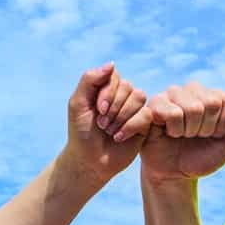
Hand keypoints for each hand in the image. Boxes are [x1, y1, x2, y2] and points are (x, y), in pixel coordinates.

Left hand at [63, 64, 151, 182]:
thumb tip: (112, 64)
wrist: (89, 160)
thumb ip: (90, 79)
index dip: (107, 92)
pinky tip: (118, 138)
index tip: (97, 110)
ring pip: (139, 98)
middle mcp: (123, 95)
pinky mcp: (145, 124)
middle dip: (113, 108)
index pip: (114, 76)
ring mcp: (135, 109)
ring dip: (120, 118)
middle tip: (101, 124)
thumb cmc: (81, 131)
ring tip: (109, 131)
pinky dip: (129, 127)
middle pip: (128, 87)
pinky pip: (146, 114)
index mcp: (107, 87)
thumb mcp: (78, 103)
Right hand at [139, 82, 224, 186]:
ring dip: (189, 131)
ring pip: (192, 108)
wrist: (173, 175)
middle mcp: (195, 90)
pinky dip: (173, 130)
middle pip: (211, 103)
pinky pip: (171, 112)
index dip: (223, 125)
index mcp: (216, 96)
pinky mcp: (155, 103)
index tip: (215, 135)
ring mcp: (173, 94)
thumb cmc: (201, 158)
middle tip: (194, 136)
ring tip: (181, 135)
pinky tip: (167, 133)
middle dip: (206, 129)